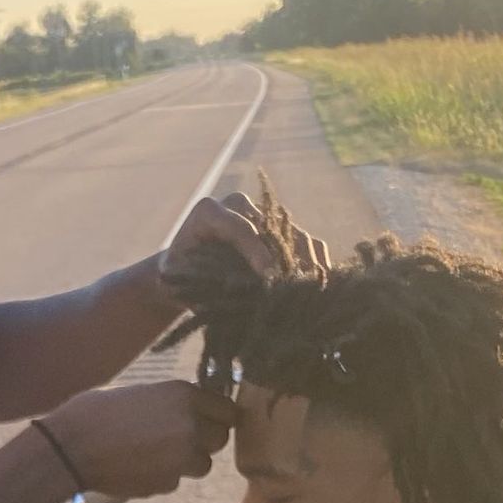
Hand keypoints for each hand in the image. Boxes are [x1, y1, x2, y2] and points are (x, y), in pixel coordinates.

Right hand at [43, 380, 234, 499]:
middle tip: (179, 437)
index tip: (205, 419)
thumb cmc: (96, 412)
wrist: (70, 448)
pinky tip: (138, 466)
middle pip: (220, 438)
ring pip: (202, 464)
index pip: (227, 409)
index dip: (216, 416)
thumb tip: (192, 409)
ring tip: (155, 453)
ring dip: (187, 461)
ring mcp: (181, 458)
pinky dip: (163, 476)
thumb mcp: (140, 392)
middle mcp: (191, 426)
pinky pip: (176, 480)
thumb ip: (172, 402)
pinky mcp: (167, 483)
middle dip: (204, 440)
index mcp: (184, 395)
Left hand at [160, 190, 331, 287]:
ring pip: (295, 235)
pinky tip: (324, 285)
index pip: (238, 227)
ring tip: (317, 291)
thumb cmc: (178, 279)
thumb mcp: (179, 283)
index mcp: (208, 212)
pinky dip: (317, 263)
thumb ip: (203, 286)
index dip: (255, 250)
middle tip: (300, 290)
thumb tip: (244, 297)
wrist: (184, 270)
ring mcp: (262, 214)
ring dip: (309, 263)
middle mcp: (238, 205)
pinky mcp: (280, 230)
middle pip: (273, 230)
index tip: (269, 276)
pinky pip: (307, 242)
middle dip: (287, 260)